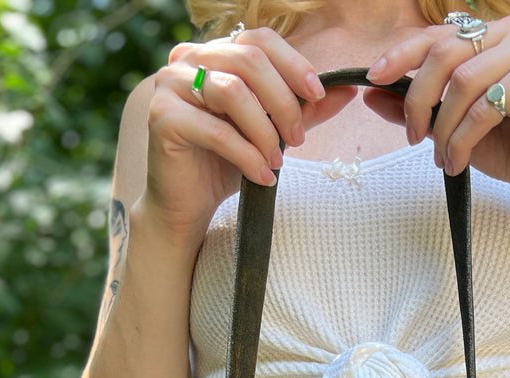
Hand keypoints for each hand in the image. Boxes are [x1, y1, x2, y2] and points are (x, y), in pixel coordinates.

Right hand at [141, 28, 354, 240]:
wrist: (189, 204)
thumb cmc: (226, 163)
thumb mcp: (270, 131)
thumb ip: (302, 109)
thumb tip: (347, 91)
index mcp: (214, 53)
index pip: (259, 40)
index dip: (293, 63)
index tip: (318, 96)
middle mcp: (187, 59)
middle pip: (249, 61)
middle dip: (283, 102)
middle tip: (299, 139)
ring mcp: (170, 85)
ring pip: (233, 92)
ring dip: (265, 130)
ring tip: (279, 160)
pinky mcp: (162, 117)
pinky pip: (216, 131)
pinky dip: (247, 156)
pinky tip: (264, 176)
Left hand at [366, 15, 509, 211]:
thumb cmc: (508, 147)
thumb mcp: (452, 124)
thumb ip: (418, 107)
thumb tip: (371, 95)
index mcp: (493, 32)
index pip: (437, 36)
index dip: (401, 55)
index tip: (373, 78)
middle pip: (445, 54)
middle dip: (419, 99)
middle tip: (412, 136)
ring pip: (461, 82)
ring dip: (443, 128)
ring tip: (443, 157)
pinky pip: (482, 107)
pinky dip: (462, 140)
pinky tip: (458, 162)